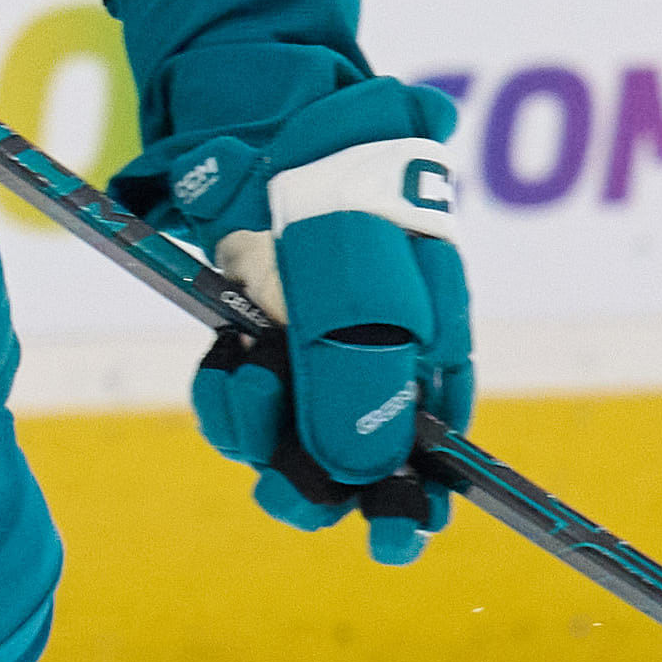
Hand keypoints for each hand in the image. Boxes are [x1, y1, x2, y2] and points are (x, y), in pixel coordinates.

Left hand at [137, 82, 473, 559]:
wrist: (266, 121)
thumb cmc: (338, 197)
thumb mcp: (359, 292)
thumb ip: (361, 380)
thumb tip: (363, 473)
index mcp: (432, 353)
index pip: (437, 453)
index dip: (416, 505)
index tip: (394, 541)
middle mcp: (376, 363)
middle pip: (356, 465)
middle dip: (318, 486)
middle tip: (283, 490)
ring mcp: (313, 353)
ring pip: (289, 441)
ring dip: (259, 435)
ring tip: (245, 382)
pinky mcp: (257, 338)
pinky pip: (243, 402)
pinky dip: (227, 398)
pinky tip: (223, 365)